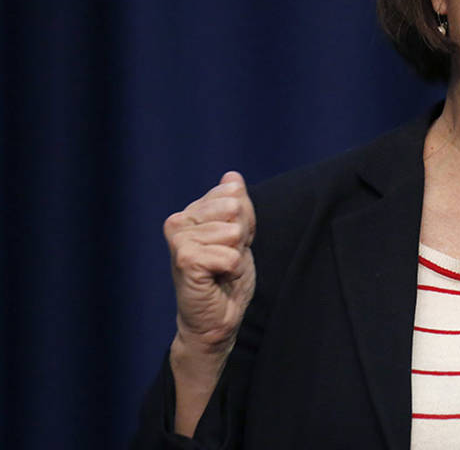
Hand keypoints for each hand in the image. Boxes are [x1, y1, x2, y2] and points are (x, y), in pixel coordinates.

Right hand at [164, 171, 256, 357]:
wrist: (216, 318)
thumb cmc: (226, 277)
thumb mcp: (240, 234)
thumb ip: (238, 204)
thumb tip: (232, 177)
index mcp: (191, 211)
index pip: (233, 193)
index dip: (244, 221)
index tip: (232, 243)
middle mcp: (179, 221)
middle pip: (234, 209)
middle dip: (241, 236)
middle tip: (227, 258)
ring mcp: (179, 240)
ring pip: (232, 231)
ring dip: (236, 255)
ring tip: (222, 269)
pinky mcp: (185, 259)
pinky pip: (229, 254)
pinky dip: (233, 269)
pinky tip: (218, 278)